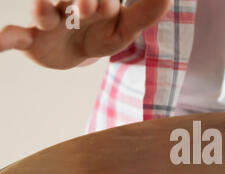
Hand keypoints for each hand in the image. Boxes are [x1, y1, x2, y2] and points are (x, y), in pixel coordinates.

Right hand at [0, 0, 170, 68]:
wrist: (79, 52)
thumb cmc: (102, 35)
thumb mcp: (124, 28)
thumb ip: (144, 14)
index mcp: (93, 3)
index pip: (103, 1)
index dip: (105, 4)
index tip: (103, 11)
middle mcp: (68, 7)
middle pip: (71, 0)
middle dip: (81, 3)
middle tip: (86, 11)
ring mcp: (48, 22)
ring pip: (43, 12)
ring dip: (44, 12)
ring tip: (47, 17)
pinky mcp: (31, 39)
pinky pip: (15, 37)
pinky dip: (4, 40)